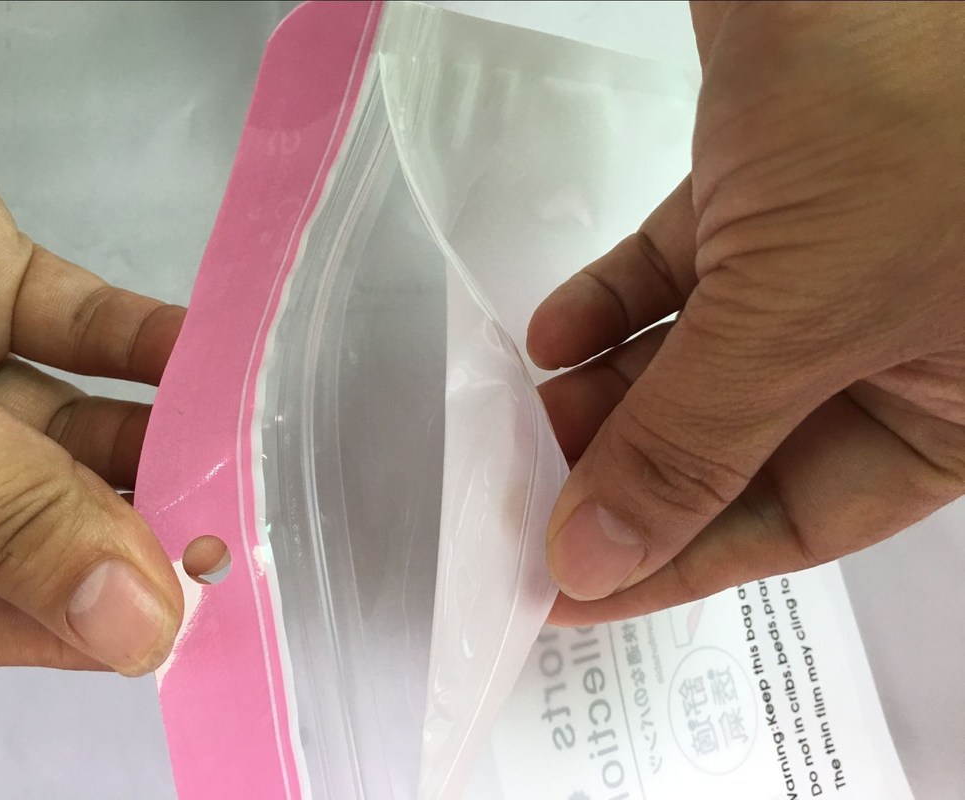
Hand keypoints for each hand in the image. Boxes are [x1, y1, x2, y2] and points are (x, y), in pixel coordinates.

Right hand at [0, 16, 181, 673]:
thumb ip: (3, 512)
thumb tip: (129, 632)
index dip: (70, 621)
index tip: (181, 617)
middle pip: (31, 516)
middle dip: (128, 526)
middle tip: (230, 531)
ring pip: (68, 424)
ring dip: (155, 438)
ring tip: (243, 454)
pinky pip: (82, 327)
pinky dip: (148, 345)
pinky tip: (218, 362)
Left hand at [528, 2, 964, 624]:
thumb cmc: (910, 121)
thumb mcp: (798, 317)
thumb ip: (691, 445)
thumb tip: (595, 564)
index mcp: (951, 401)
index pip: (799, 520)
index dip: (678, 562)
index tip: (573, 593)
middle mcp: (893, 339)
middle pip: (736, 442)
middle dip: (627, 471)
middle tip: (524, 501)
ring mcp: (828, 258)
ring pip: (698, 360)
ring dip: (606, 391)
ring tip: (524, 419)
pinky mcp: (769, 186)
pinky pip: (679, 272)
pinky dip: (612, 304)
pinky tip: (546, 336)